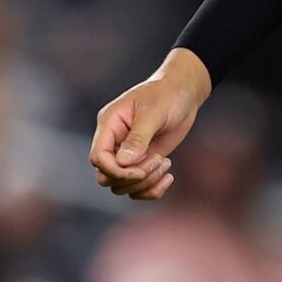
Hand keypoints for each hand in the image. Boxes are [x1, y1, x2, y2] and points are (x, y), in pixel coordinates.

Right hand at [90, 48, 211, 200]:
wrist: (183, 92)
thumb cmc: (166, 94)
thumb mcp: (153, 112)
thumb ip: (138, 137)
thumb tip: (123, 162)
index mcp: (109, 124)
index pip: (98, 157)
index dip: (116, 171)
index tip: (141, 170)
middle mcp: (114, 141)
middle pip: (106, 176)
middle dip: (132, 178)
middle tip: (159, 161)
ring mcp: (127, 154)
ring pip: (121, 186)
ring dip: (145, 182)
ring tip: (166, 163)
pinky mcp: (142, 162)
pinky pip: (137, 188)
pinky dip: (152, 190)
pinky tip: (169, 176)